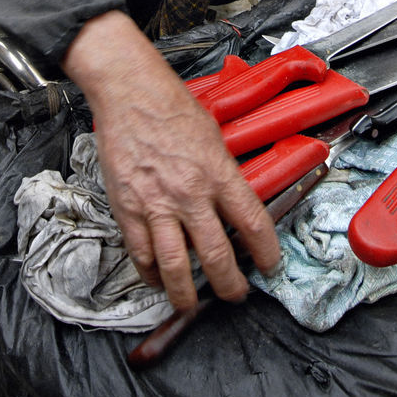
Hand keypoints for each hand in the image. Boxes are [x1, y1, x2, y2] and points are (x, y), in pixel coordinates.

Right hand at [62, 10, 279, 309]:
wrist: (130, 92)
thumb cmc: (172, 107)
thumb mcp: (213, 136)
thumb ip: (223, 173)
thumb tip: (232, 203)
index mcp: (218, 172)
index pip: (253, 223)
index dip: (267, 253)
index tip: (269, 266)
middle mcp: (190, 193)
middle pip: (217, 256)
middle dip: (230, 286)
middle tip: (235, 294)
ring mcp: (157, 204)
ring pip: (176, 267)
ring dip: (186, 294)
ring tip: (192, 304)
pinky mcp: (127, 208)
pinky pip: (141, 255)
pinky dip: (150, 274)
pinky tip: (158, 278)